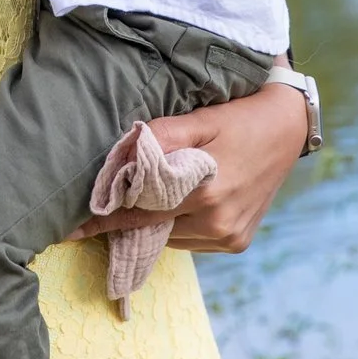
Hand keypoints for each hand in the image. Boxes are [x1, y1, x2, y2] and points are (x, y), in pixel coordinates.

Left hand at [66, 83, 306, 253]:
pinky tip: (181, 203)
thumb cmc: (239, 116)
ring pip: (171, 237)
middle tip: (105, 206)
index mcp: (206, 193)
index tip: (71, 231)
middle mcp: (218, 223)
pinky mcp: (237, 242)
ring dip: (156, 222)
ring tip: (149, 198)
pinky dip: (179, 226)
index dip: (106, 221)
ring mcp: (229, 236)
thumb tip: (122, 159)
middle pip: (154, 229)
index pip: (141, 213)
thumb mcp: (201, 119)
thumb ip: (162, 137)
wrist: (286, 128)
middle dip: (129, 219)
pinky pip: (191, 241)